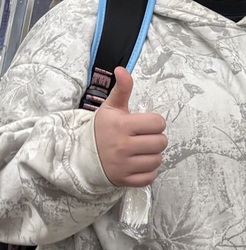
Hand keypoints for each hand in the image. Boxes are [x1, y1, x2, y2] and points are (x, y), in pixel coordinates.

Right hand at [93, 67, 166, 186]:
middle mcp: (123, 146)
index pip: (158, 123)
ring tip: (141, 151)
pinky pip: (150, 177)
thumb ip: (122, 89)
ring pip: (157, 160)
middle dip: (156, 139)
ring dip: (153, 155)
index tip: (145, 125)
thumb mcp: (110, 108)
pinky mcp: (123, 180)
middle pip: (161, 142)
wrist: (79, 156)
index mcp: (122, 126)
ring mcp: (123, 165)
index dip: (155, 123)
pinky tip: (138, 163)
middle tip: (144, 138)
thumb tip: (122, 69)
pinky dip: (148, 171)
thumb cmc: (100, 130)